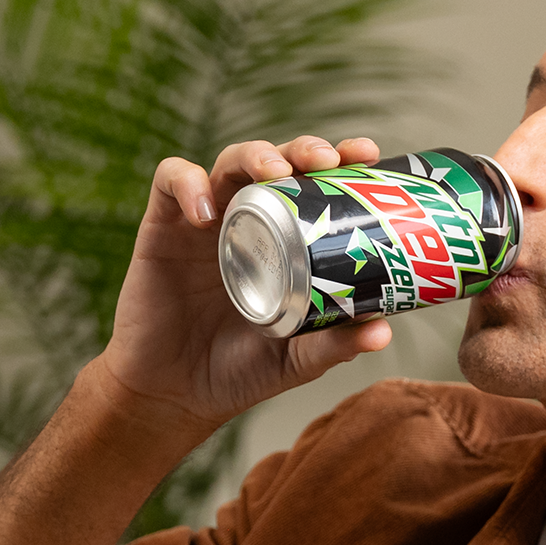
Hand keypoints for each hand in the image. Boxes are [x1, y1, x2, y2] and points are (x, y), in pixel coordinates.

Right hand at [98, 134, 392, 438]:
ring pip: (229, 162)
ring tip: (274, 172)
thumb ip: (336, 343)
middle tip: (326, 160)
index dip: (341, 160)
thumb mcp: (297, 359)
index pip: (315, 185)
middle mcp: (249, 221)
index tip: (367, 154)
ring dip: (254, 155)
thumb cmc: (240, 371)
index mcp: (286, 241)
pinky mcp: (162, 228)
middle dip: (304, 148)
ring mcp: (206, 222)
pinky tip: (205, 212)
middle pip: (277, 161)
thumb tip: (384, 332)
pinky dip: (188, 185)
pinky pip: (171, 183)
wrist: (176, 396)